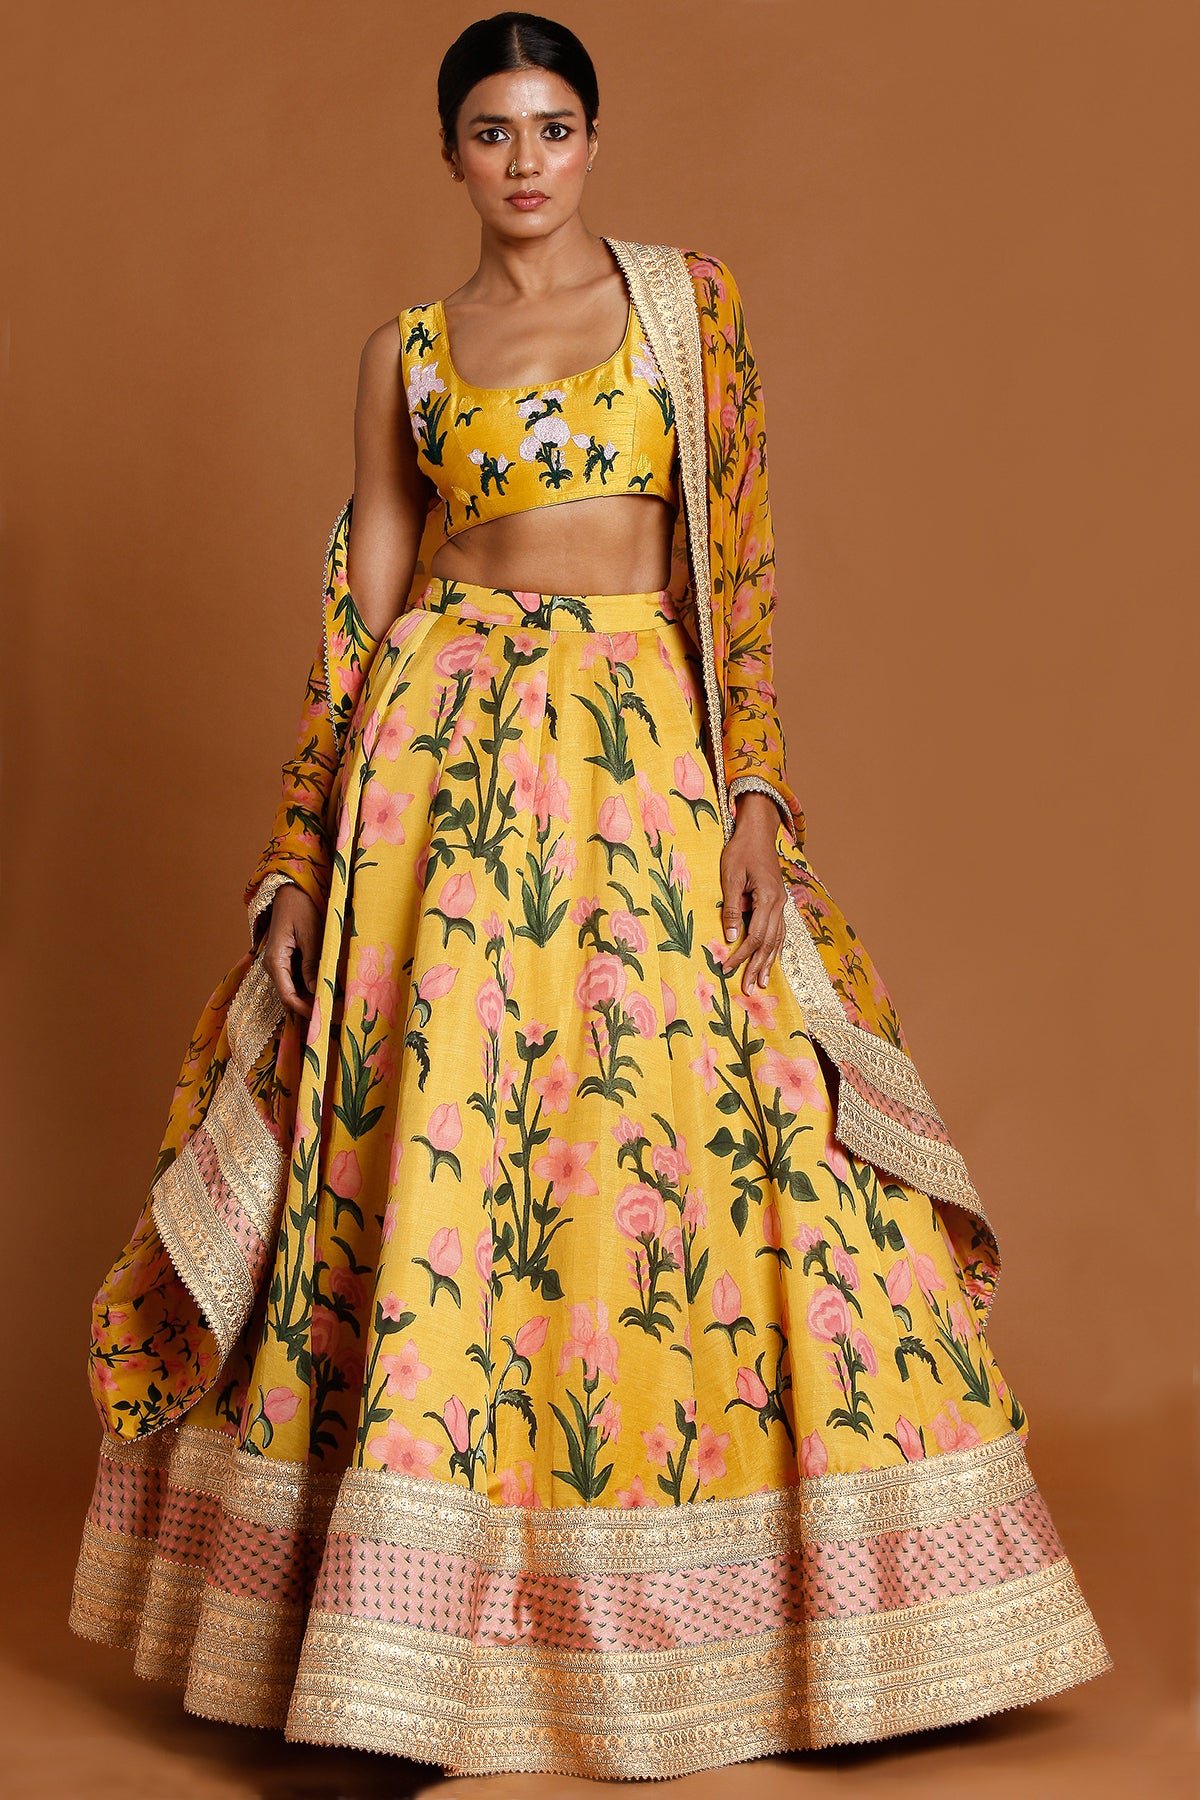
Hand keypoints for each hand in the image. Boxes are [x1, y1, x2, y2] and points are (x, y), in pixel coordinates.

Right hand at [263, 883, 323, 1018]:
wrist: (290, 890)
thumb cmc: (300, 908)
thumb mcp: (311, 936)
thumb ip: (311, 964)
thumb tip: (315, 991)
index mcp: (275, 961)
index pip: (287, 996)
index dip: (304, 1010)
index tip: (322, 1017)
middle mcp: (273, 966)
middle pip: (289, 997)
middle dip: (309, 1007)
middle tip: (332, 1014)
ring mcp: (278, 964)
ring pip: (293, 990)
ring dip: (310, 998)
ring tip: (333, 1003)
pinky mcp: (286, 960)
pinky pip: (296, 980)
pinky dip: (309, 987)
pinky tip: (326, 988)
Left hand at [720, 793, 786, 991]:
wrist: (758, 832)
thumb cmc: (741, 850)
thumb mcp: (730, 876)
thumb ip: (731, 907)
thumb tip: (730, 937)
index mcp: (768, 897)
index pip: (755, 936)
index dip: (741, 955)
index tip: (726, 968)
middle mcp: (780, 904)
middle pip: (769, 943)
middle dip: (756, 966)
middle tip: (746, 988)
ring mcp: (782, 903)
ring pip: (778, 939)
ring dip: (768, 962)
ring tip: (760, 983)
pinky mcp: (779, 902)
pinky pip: (780, 930)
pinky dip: (775, 948)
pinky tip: (770, 960)